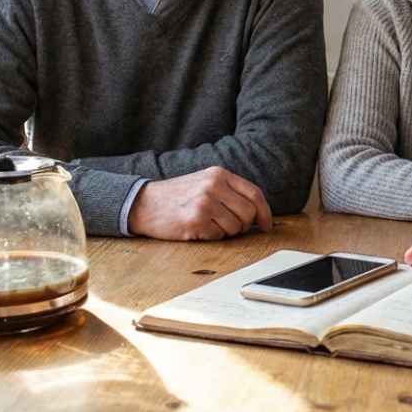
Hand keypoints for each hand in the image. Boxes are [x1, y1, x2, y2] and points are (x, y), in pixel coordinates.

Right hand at [128, 166, 273, 240]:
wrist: (144, 203)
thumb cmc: (177, 196)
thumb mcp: (204, 183)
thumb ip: (229, 192)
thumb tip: (257, 214)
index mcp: (219, 174)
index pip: (254, 193)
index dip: (265, 212)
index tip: (267, 226)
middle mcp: (214, 185)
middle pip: (248, 213)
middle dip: (243, 226)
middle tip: (228, 227)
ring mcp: (205, 202)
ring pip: (235, 227)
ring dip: (225, 232)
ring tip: (208, 225)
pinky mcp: (196, 220)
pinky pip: (218, 236)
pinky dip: (211, 237)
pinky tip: (197, 229)